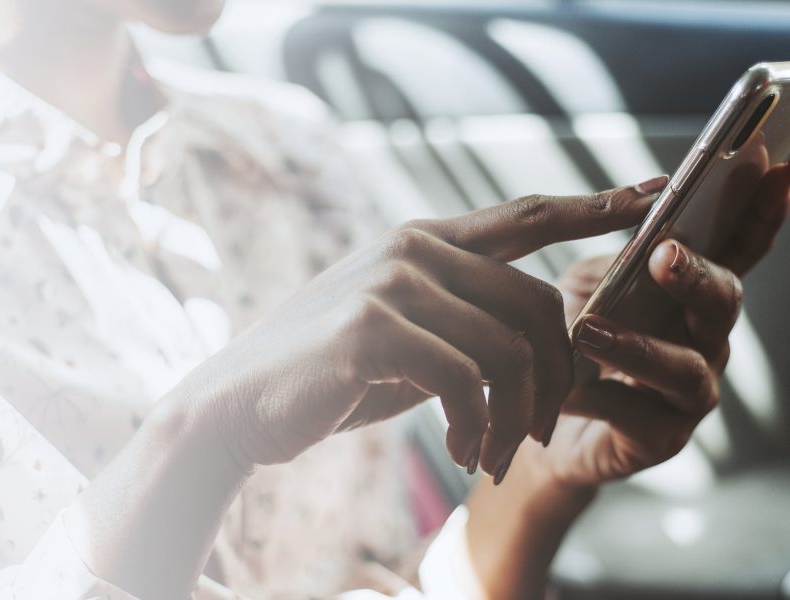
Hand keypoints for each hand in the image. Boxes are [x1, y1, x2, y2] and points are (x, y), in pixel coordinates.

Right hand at [166, 183, 660, 473]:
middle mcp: (411, 248)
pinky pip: (465, 379)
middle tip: (539, 433)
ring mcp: (389, 282)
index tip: (654, 196)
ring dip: (515, 416)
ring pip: (508, 347)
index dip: (594, 205)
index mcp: (422, 242)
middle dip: (558, 377)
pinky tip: (461, 450)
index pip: (524, 215)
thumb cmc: (329, 376)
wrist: (240, 404)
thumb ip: (461, 323)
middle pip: (537, 302)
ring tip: (491, 454)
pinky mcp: (369, 327)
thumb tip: (535, 343)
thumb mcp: (406, 339)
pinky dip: (477, 426)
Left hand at [542, 162, 789, 487]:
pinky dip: (598, 397)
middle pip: (722, 302)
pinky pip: (638, 416)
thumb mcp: (587, 286)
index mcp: (691, 293)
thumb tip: (645, 216)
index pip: (737, 248)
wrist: (541, 419)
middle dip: (697, 275)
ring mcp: (690, 392)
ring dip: (640, 347)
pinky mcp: (661, 437)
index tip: (776, 168)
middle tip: (664, 254)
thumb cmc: (571, 342)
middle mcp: (704, 339)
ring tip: (589, 332)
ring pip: (684, 367)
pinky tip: (566, 388)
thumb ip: (618, 259)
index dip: (761, 212)